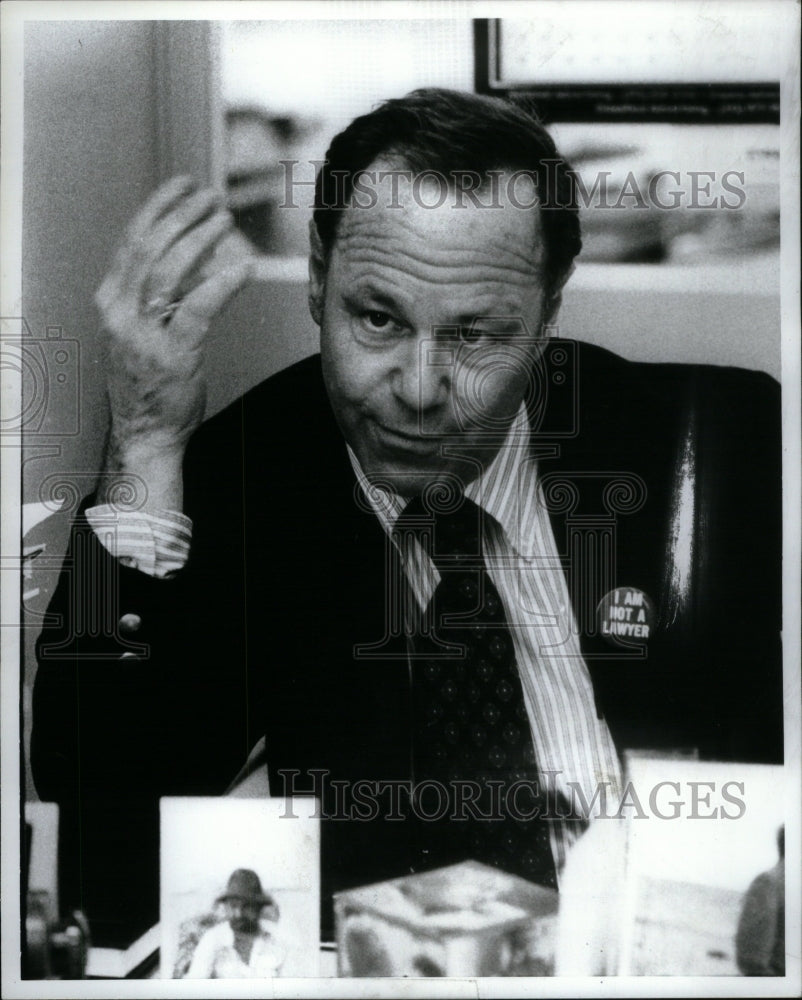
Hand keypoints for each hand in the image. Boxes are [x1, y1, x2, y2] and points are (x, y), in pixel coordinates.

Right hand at [95, 176, 253, 508]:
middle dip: (182, 216)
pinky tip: (244, 267)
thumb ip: (153, 296)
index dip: (158, 209)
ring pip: (170, 271)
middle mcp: (120, 313)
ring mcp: (144, 335)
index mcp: (110, 302)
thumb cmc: (148, 382)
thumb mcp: (138, 332)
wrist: (145, 433)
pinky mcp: (173, 355)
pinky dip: (222, 282)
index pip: (131, 242)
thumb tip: (188, 258)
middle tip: (212, 197)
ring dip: (200, 239)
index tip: (182, 186)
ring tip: (225, 220)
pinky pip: (199, 307)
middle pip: (150, 248)